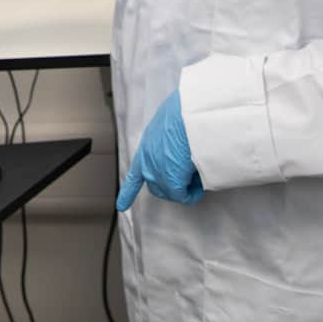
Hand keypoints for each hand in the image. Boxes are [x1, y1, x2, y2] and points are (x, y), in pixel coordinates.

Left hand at [116, 88, 201, 209]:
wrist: (186, 117)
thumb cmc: (182, 115)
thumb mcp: (169, 126)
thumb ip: (168, 142)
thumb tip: (181, 152)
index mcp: (146, 148)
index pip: (134, 176)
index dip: (127, 193)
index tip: (121, 206)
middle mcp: (147, 164)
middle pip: (156, 185)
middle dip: (171, 186)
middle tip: (189, 177)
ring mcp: (158, 175)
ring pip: (172, 191)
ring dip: (184, 188)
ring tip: (199, 176)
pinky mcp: (172, 182)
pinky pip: (184, 196)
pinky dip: (193, 194)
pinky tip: (200, 187)